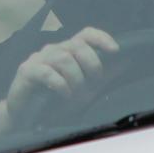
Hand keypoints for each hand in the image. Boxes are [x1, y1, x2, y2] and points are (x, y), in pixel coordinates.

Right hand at [0, 26, 119, 136]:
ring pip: (64, 58)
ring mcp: (38, 59)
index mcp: (68, 51)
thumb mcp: (86, 89)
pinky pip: (48, 72)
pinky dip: (61, 85)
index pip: (85, 34)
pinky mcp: (26, 71)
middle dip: (91, 66)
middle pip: (77, 45)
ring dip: (76, 79)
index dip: (101, 38)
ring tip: (75, 94)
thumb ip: (103, 75)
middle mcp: (53, 50)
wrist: (26, 118)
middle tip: (92, 84)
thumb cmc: (56, 102)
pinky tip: (64, 95)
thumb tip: (126, 61)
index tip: (115, 50)